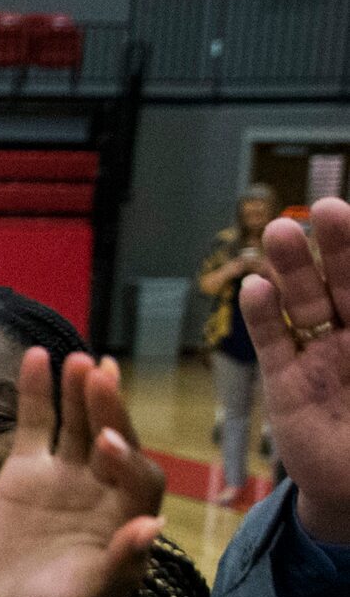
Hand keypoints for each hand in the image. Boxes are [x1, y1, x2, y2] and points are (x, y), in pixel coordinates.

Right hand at [0, 349, 166, 596]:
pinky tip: (38, 357)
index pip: (138, 478)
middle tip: (101, 375)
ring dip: (81, 392)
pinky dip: (37, 393)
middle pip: (114, 439)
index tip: (107, 447)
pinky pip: (35, 425)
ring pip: (79, 424)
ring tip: (79, 360)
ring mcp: (63, 479)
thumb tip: (150, 526)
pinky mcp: (24, 473)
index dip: (127, 459)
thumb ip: (119, 566)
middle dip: (110, 409)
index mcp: (125, 524)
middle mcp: (101, 494)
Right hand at [238, 197, 349, 541]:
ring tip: (280, 235)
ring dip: (293, 269)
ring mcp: (321, 357)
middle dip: (336, 247)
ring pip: (307, 304)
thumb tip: (318, 307)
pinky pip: (274, 343)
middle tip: (324, 212)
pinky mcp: (286, 384)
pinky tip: (255, 288)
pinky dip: (262, 316)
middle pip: (346, 283)